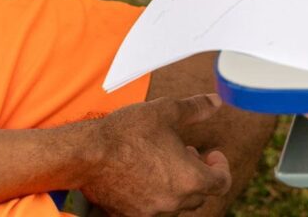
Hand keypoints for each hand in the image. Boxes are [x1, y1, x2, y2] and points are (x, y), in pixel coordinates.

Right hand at [79, 95, 230, 216]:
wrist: (86, 154)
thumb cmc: (129, 131)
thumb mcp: (168, 111)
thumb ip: (196, 109)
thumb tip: (216, 102)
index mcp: (190, 180)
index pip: (221, 184)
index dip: (221, 167)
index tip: (213, 154)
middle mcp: (172, 202)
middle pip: (199, 195)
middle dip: (198, 173)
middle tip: (185, 152)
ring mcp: (149, 212)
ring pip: (175, 204)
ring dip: (177, 185)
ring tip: (164, 161)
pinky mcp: (127, 215)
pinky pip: (150, 209)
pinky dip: (154, 194)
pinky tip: (144, 175)